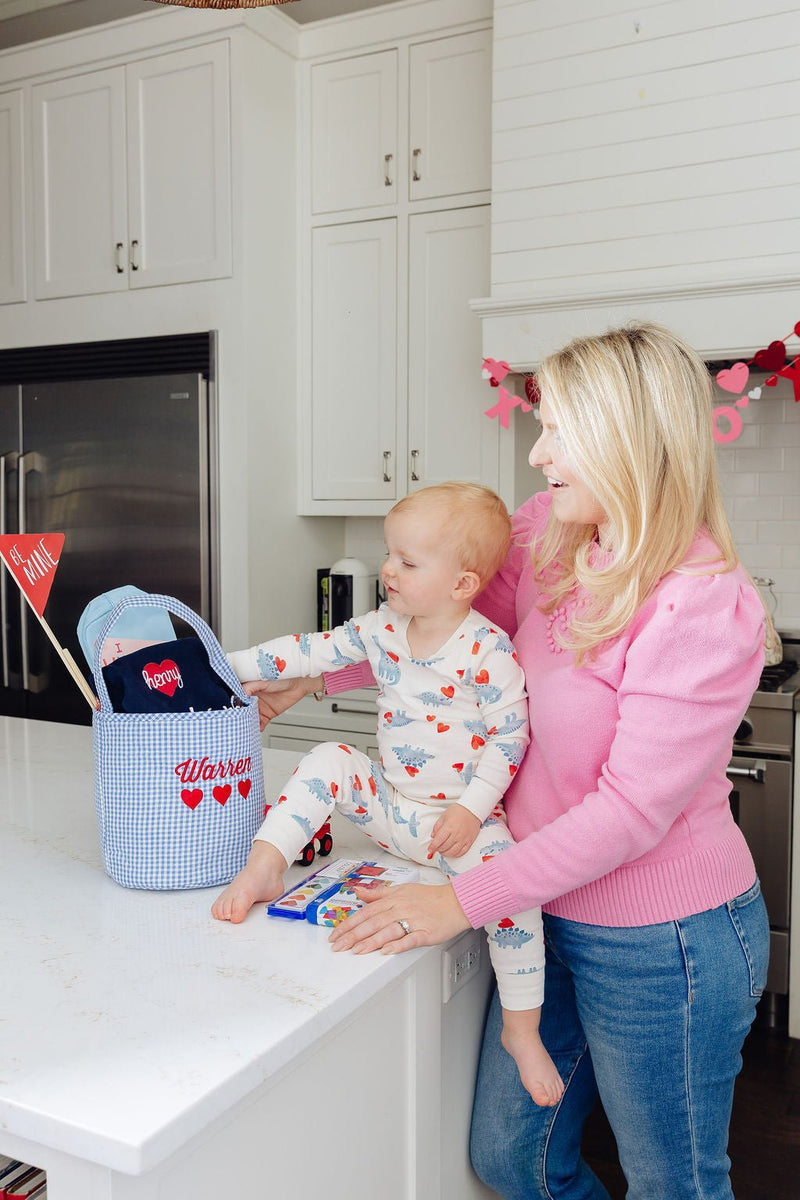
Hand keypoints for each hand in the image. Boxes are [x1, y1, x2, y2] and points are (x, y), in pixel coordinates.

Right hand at [243, 676, 322, 730]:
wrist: (299, 683)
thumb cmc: (282, 676)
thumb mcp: (263, 680)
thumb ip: (250, 687)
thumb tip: (241, 694)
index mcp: (248, 688)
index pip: (238, 698)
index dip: (235, 704)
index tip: (233, 709)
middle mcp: (252, 699)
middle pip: (243, 710)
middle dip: (241, 716)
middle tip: (239, 721)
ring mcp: (260, 707)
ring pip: (250, 718)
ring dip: (248, 723)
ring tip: (247, 726)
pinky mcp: (268, 714)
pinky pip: (260, 723)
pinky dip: (258, 727)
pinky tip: (257, 728)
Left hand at [328, 881, 470, 955]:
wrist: (456, 901)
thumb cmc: (429, 897)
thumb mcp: (401, 889)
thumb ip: (378, 893)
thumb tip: (358, 892)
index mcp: (393, 899)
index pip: (365, 912)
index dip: (348, 923)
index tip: (335, 934)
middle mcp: (400, 909)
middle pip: (373, 922)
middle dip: (353, 935)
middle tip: (338, 946)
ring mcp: (413, 920)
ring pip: (388, 930)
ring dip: (371, 941)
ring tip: (356, 951)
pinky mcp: (426, 932)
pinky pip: (410, 939)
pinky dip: (398, 945)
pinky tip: (387, 951)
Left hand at [427, 804, 480, 859]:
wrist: (472, 809)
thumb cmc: (458, 811)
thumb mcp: (444, 816)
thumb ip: (437, 826)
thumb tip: (433, 836)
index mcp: (448, 827)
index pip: (438, 841)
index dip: (432, 847)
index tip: (430, 849)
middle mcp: (456, 834)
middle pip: (444, 847)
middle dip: (438, 849)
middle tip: (436, 848)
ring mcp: (463, 839)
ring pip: (453, 852)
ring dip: (446, 853)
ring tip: (443, 851)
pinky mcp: (469, 841)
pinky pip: (462, 852)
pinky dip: (455, 854)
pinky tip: (452, 852)